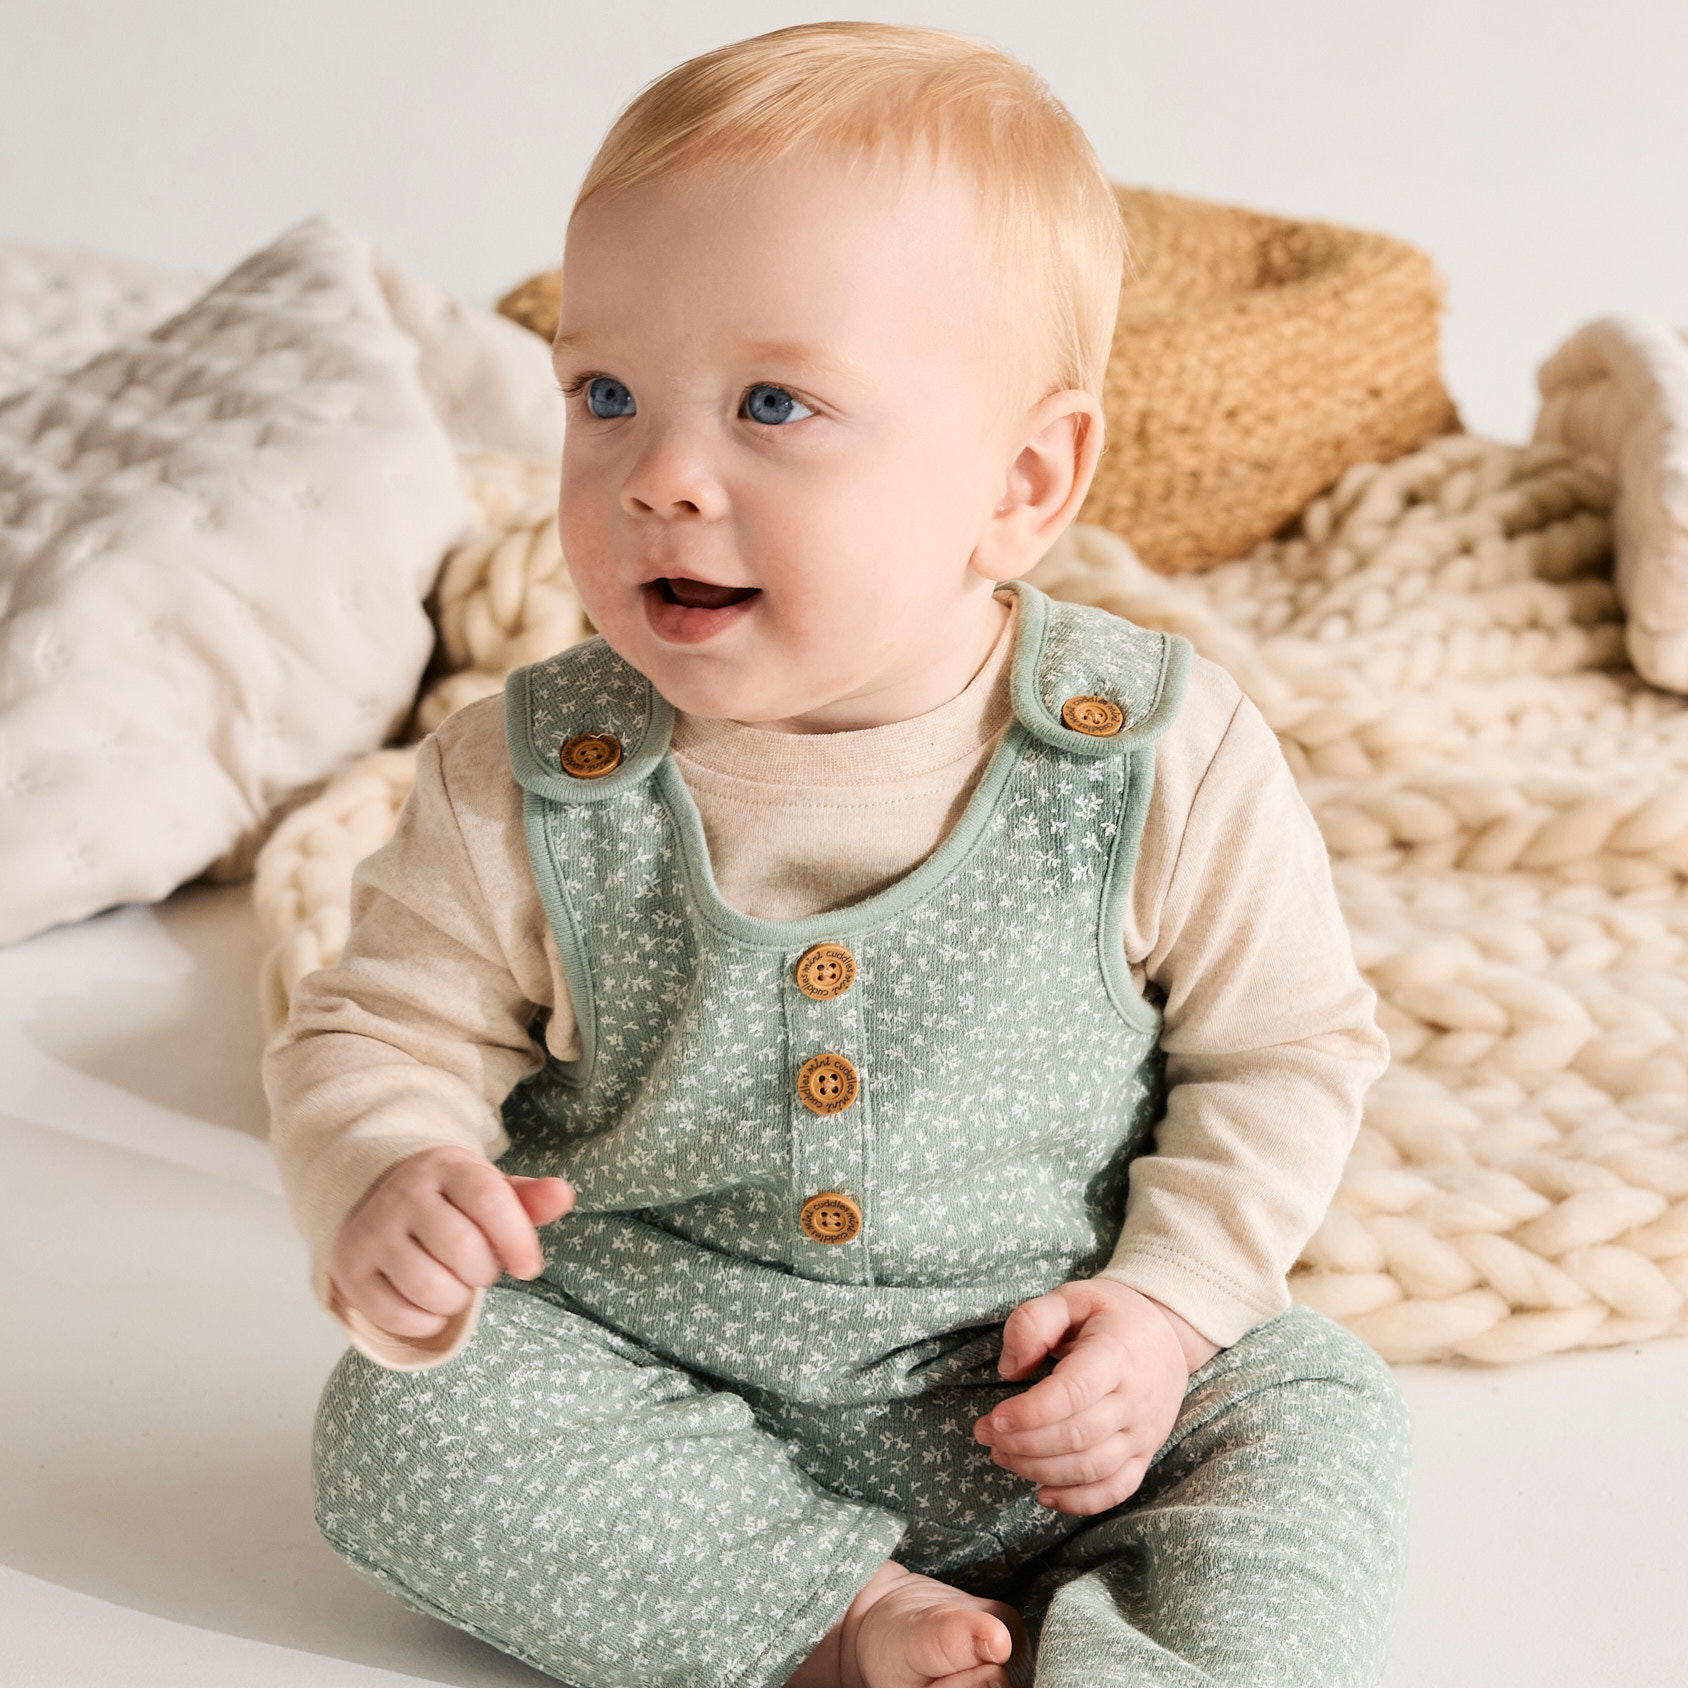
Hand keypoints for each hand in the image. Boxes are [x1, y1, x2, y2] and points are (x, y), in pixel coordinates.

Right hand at [329, 1145, 573, 1339]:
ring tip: (455, 1286)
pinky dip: (424, 1322)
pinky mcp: (350, 1269)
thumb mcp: (488, 1189)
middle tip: (480, 1270)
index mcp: (446, 1167)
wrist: (374, 1194)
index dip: (518, 1241)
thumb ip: (529, 1198)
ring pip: (430, 1288)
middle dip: (485, 1273)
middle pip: (463, 1250)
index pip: (491, 1202)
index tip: (530, 1268)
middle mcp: (404, 1194)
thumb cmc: (450, 1200)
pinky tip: (429, 1305)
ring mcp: (372, 1231)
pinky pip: (395, 1315)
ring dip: (455, 1301)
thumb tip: (564, 1195)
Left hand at [972, 1279, 1213, 1514]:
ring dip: (1040, 1470)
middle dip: (1023, 1443)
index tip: (994, 1418)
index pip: (1074, 1393)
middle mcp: (1136, 1400)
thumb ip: (1034, 1321)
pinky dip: (1079, 1502)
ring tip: (1002, 1456)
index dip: (1031, 1413)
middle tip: (985, 1435)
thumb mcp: (1072, 1296)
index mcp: (1117, 1354)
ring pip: (1091, 1468)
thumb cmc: (1112, 1315)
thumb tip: (1010, 1370)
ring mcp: (1144, 1433)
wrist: (1169, 1335)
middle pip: (1078, 1436)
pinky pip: (1116, 1489)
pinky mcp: (1145, 1454)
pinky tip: (1043, 1495)